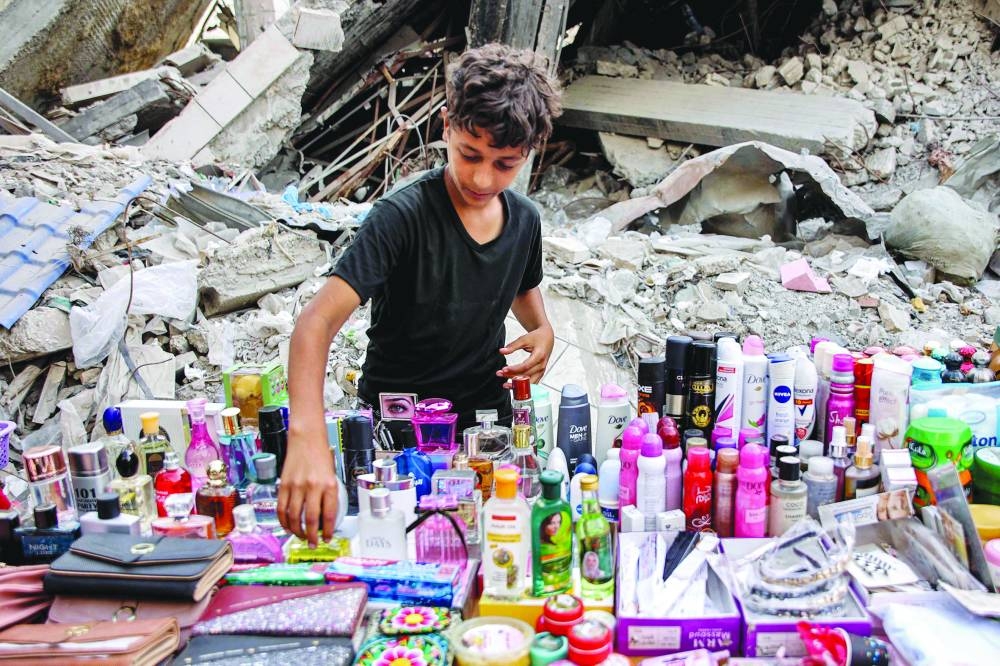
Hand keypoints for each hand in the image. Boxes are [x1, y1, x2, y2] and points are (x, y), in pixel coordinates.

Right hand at [278, 423, 339, 547]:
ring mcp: (296, 486)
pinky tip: (287, 526)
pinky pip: (281, 508)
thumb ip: (329, 495)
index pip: (329, 514)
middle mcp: (313, 486)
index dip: (328, 531)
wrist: (306, 439)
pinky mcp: (283, 485)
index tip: (327, 538)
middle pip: (310, 519)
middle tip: (312, 543)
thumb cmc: (321, 457)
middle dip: (311, 536)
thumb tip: (326, 518)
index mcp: (329, 485)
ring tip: (300, 536)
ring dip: (296, 531)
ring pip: (293, 517)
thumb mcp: (332, 476)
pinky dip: (283, 521)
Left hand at [498, 324, 554, 386]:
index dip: (514, 369)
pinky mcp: (540, 373)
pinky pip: (532, 383)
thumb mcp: (524, 339)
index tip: (503, 369)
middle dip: (512, 377)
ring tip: (504, 384)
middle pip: (526, 376)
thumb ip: (513, 346)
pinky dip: (522, 385)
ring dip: (517, 384)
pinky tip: (513, 385)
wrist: (547, 338)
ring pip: (529, 382)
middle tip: (500, 374)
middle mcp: (542, 365)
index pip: (525, 366)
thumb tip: (502, 351)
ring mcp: (542, 371)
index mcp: (539, 356)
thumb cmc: (537, 337)